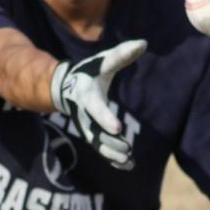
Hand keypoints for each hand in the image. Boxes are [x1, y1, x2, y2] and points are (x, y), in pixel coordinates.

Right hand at [50, 39, 146, 169]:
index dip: (105, 118)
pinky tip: (128, 166)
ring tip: (128, 160)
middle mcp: (85, 116)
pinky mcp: (92, 135)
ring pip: (98, 145)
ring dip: (112, 154)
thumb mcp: (103, 61)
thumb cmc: (88, 72)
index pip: (96, 109)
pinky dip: (113, 159)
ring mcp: (87, 127)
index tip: (117, 128)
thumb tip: (143, 43)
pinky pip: (101, 150)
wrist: (66, 88)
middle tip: (126, 148)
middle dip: (110, 142)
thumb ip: (122, 54)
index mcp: (87, 97)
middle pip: (96, 132)